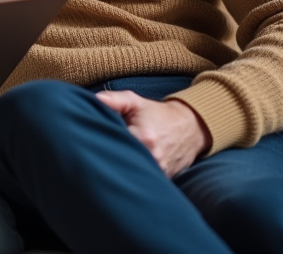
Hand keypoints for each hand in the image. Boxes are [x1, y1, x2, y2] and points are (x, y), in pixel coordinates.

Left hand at [96, 90, 210, 176]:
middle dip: (108, 161)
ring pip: (133, 175)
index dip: (100, 145)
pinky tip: (126, 173)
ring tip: (110, 165)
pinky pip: (145, 181)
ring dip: (122, 171)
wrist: (190, 128)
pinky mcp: (165, 180)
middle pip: (122, 164)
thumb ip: (114, 100)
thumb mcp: (136, 102)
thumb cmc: (158, 115)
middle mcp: (154, 157)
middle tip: (97, 157)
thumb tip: (96, 100)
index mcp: (144, 137)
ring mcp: (161, 171)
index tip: (91, 144)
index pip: (113, 146)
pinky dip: (135, 177)